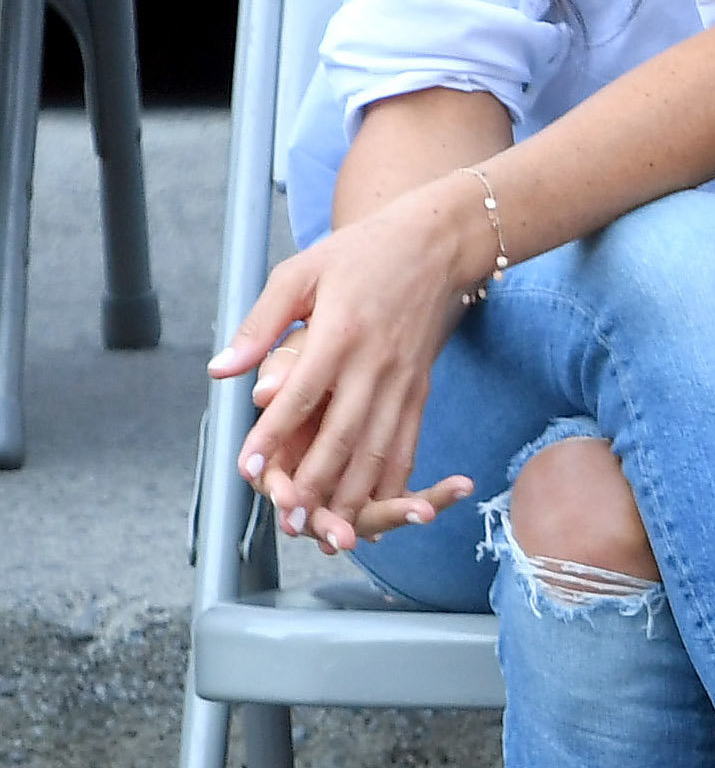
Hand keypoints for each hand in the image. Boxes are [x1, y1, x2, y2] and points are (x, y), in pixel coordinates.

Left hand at [209, 175, 488, 551]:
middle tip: (288, 518)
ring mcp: (403, 378)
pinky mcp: (421, 387)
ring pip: (378, 446)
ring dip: (353, 492)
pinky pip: (407, 441)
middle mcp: (375, 363)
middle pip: (343, 434)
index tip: (247, 469)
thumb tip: (222, 371)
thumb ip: (260, 323)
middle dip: (314, 481)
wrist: (439, 240)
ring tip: (327, 527)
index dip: (272, 436)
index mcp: (340, 332)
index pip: (300, 395)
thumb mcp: (302, 271)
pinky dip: (393, 479)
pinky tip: (376, 506)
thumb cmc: (362, 252)